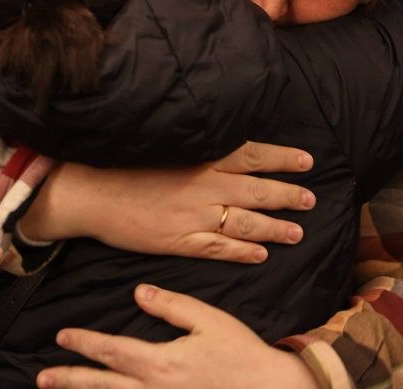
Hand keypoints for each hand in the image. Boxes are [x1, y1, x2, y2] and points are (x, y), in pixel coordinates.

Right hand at [22, 141, 314, 263]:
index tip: (306, 161)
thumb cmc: (126, 164)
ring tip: (297, 232)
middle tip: (310, 199)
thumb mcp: (169, 146)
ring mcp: (194, 216)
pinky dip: (243, 252)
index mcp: (202, 159)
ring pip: (246, 223)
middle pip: (257, 190)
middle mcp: (205, 186)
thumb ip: (201, 150)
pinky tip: (261, 255)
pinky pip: (219, 249)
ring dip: (275, 228)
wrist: (91, 191)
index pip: (253, 155)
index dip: (282, 158)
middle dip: (287, 195)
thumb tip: (232, 148)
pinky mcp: (180, 241)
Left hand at [36, 285, 319, 388]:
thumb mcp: (209, 320)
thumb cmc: (241, 353)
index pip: (113, 351)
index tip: (63, 336)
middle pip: (103, 385)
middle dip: (70, 379)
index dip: (86, 343)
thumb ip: (171, 306)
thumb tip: (138, 293)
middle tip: (43, 376)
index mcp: (162, 362)